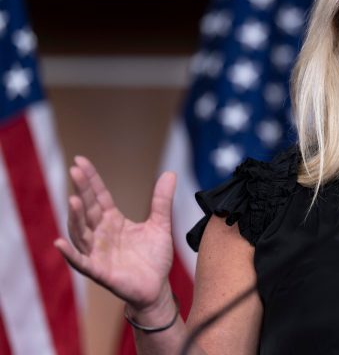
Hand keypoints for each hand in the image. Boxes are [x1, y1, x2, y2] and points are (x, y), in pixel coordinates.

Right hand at [54, 156, 175, 309]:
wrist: (157, 287)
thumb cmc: (154, 257)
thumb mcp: (161, 224)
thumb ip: (162, 200)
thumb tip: (170, 173)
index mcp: (113, 221)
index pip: (99, 196)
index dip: (90, 180)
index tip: (80, 161)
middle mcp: (100, 234)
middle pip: (88, 209)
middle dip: (81, 190)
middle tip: (75, 170)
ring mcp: (97, 252)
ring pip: (81, 232)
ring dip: (75, 218)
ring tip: (73, 200)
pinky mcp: (99, 271)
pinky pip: (81, 262)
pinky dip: (70, 254)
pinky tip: (59, 243)